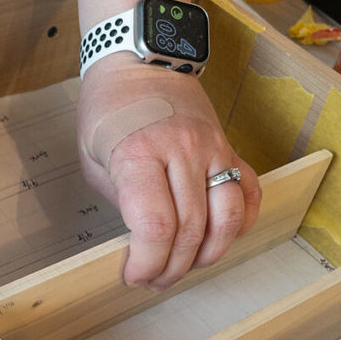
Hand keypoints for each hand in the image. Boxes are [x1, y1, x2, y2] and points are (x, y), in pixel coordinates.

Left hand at [77, 53, 261, 289]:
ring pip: (225, 219)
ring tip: (185, 267)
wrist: (140, 59)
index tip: (134, 276)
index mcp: (138, 153)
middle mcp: (181, 151)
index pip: (155, 225)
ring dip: (207, 255)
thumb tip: (140, 245)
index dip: (147, 261)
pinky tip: (220, 238)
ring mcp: (211, 149)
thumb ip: (118, 200)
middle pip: (189, 230)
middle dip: (171, 268)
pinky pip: (248, 194)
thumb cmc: (108, 110)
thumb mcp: (92, 156)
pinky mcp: (229, 148)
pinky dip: (240, 225)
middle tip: (154, 280)